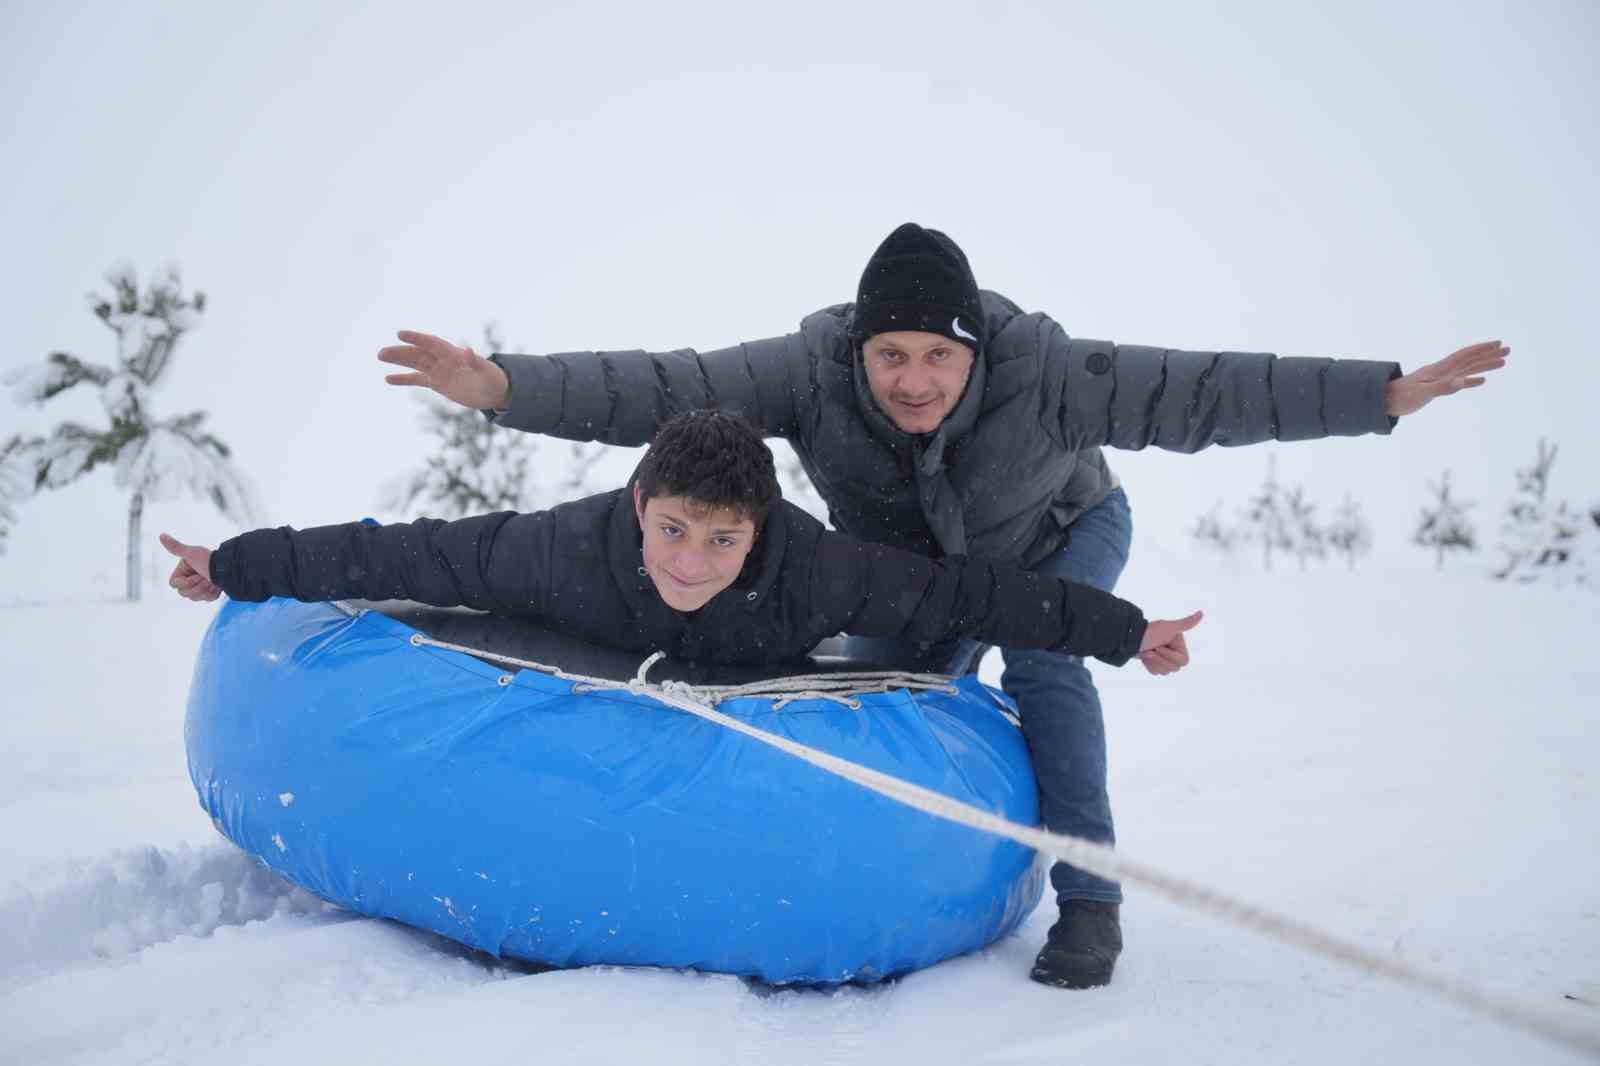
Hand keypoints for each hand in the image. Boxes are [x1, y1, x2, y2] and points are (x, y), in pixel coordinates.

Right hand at [160, 533, 220, 601]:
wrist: (230, 568)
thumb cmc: (209, 560)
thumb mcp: (191, 553)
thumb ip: (176, 547)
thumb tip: (162, 535)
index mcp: (183, 571)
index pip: (174, 585)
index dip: (185, 582)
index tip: (196, 573)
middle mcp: (190, 579)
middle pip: (184, 594)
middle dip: (197, 586)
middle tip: (206, 577)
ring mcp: (200, 587)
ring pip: (196, 598)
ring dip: (206, 588)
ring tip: (212, 580)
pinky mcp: (211, 593)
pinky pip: (208, 599)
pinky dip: (214, 593)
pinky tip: (218, 585)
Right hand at [377, 330, 511, 410]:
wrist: (494, 392)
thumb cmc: (493, 380)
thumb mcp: (486, 373)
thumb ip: (475, 362)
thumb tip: (467, 350)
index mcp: (454, 354)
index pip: (432, 343)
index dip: (417, 338)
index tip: (400, 333)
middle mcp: (444, 360)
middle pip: (419, 353)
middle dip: (401, 352)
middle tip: (382, 352)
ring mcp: (439, 371)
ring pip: (415, 363)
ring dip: (398, 360)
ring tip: (380, 357)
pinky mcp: (438, 382)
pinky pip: (417, 379)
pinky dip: (403, 379)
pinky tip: (388, 379)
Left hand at [1137, 610, 1201, 675]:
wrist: (1130, 638)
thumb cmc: (1150, 631)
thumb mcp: (1169, 627)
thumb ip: (1186, 623)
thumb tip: (1201, 612)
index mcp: (1179, 646)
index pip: (1183, 662)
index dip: (1170, 655)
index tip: (1160, 645)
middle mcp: (1173, 653)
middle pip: (1174, 668)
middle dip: (1160, 659)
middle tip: (1151, 649)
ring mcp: (1163, 660)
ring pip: (1164, 672)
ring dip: (1153, 662)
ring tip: (1146, 652)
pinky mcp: (1154, 665)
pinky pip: (1155, 673)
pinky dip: (1148, 665)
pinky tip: (1144, 657)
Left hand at [1385, 340, 1508, 417]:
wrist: (1383, 401)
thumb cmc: (1400, 397)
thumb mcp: (1421, 393)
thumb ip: (1442, 387)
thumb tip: (1462, 381)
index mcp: (1439, 369)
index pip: (1465, 356)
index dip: (1482, 349)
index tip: (1499, 343)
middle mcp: (1441, 371)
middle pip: (1469, 360)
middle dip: (1489, 354)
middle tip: (1508, 350)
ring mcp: (1439, 379)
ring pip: (1467, 369)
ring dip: (1484, 365)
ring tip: (1502, 362)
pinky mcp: (1436, 388)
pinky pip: (1458, 382)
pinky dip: (1471, 381)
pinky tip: (1481, 381)